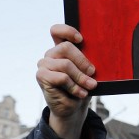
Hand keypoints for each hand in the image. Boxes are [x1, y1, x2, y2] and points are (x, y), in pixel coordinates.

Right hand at [36, 24, 96, 138]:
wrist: (73, 108)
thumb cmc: (82, 87)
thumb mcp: (87, 72)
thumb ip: (88, 62)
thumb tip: (96, 61)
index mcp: (61, 48)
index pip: (57, 31)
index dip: (67, 31)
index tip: (81, 39)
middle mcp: (51, 54)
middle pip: (66, 47)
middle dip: (82, 61)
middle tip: (93, 72)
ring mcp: (44, 64)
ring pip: (65, 64)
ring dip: (80, 77)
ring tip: (90, 86)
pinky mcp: (41, 76)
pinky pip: (62, 77)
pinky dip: (74, 86)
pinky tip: (80, 93)